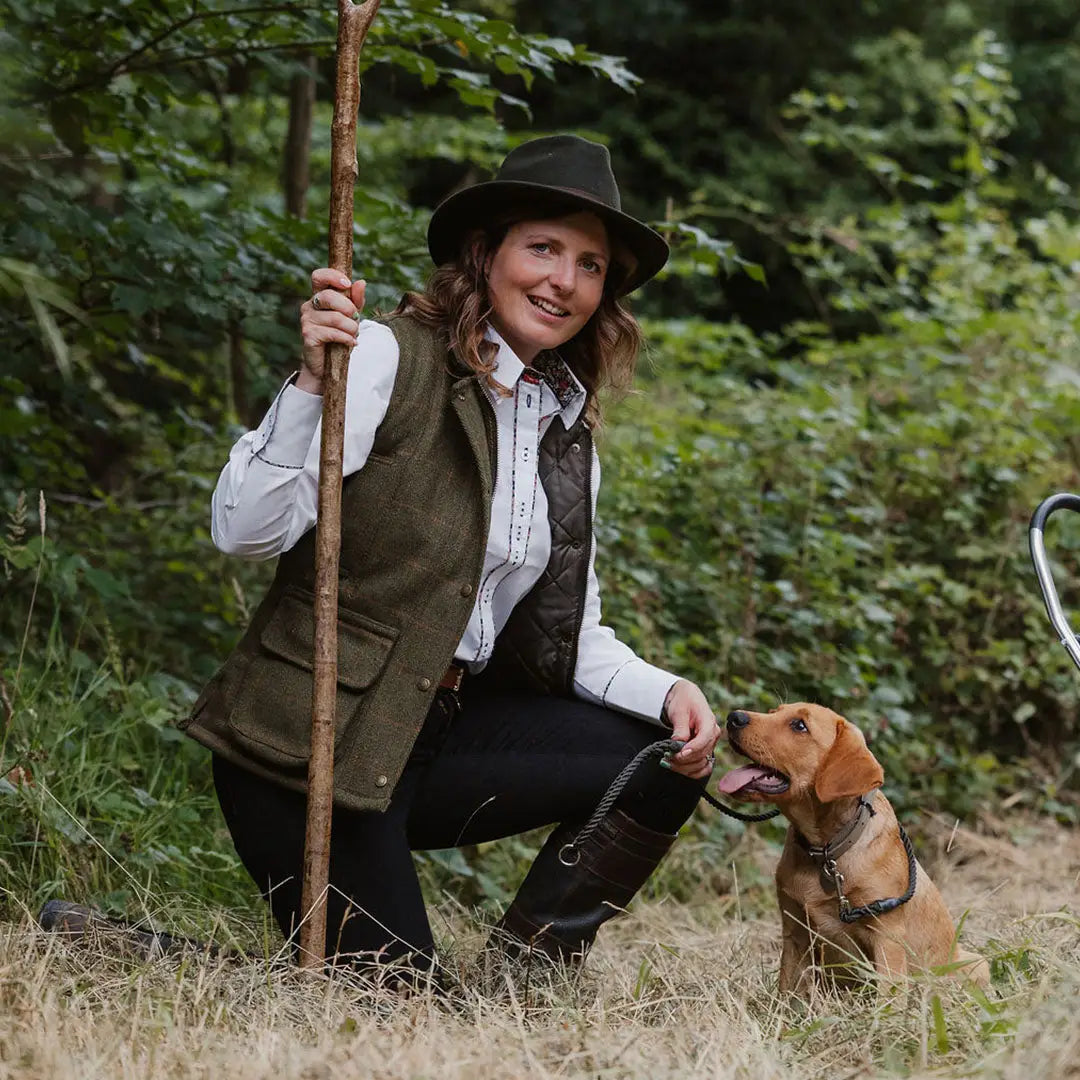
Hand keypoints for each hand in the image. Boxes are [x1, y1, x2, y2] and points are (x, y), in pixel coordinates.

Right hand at [297, 268, 366, 392]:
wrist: (327, 366)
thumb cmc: (339, 337)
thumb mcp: (351, 317)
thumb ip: (356, 300)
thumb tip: (361, 282)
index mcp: (319, 296)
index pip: (319, 276)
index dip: (332, 276)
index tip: (347, 284)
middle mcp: (309, 305)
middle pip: (329, 296)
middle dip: (348, 308)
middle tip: (356, 319)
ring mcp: (307, 320)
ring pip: (335, 317)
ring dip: (351, 327)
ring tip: (354, 334)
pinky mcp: (308, 335)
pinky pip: (332, 332)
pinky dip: (346, 338)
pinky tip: (351, 343)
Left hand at [661, 680, 720, 778]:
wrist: (686, 698)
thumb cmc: (683, 701)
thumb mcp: (679, 711)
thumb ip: (680, 729)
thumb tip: (678, 745)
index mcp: (709, 722)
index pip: (704, 739)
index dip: (692, 749)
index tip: (678, 754)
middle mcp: (713, 735)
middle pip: (702, 754)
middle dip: (684, 760)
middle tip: (666, 758)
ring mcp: (710, 744)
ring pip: (702, 764)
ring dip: (685, 768)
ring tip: (668, 762)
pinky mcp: (705, 751)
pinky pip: (703, 768)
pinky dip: (691, 771)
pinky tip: (678, 768)